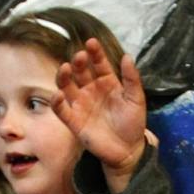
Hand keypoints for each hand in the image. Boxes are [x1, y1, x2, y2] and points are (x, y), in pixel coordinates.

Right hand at [55, 39, 149, 177]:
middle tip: (80, 57)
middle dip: (79, 62)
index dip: (95, 53)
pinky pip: (62, 110)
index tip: (91, 43)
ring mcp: (81, 104)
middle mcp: (91, 90)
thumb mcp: (136, 100)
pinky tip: (58, 95)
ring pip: (67, 86)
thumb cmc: (133, 123)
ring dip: (64, 76)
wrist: (128, 150)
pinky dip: (57, 103)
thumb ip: (132, 79)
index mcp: (107, 82)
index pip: (99, 63)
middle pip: (80, 71)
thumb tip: (127, 56)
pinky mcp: (74, 121)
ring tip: (65, 69)